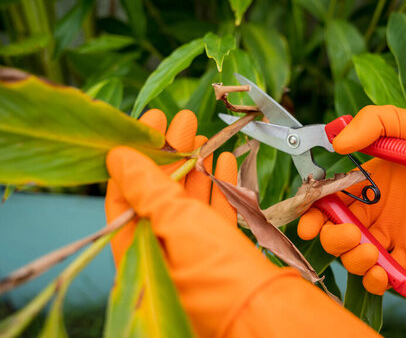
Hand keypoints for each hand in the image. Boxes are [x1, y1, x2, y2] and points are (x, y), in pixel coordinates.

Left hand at [105, 112, 294, 335]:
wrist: (264, 309)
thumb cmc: (213, 270)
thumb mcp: (174, 221)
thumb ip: (146, 187)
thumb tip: (118, 157)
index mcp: (138, 248)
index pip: (126, 193)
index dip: (136, 155)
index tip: (151, 121)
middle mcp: (162, 250)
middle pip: (160, 192)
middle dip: (171, 153)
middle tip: (182, 119)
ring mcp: (193, 250)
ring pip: (190, 199)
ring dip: (196, 165)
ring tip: (202, 135)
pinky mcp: (221, 249)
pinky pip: (215, 211)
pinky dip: (219, 184)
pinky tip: (223, 160)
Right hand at [298, 105, 405, 294]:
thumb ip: (373, 122)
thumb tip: (335, 142)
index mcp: (367, 181)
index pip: (327, 200)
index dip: (313, 214)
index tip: (310, 222)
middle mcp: (375, 210)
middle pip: (336, 233)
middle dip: (332, 239)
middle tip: (349, 233)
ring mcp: (392, 234)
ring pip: (356, 257)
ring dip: (353, 260)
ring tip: (372, 253)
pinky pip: (386, 275)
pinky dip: (377, 281)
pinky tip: (382, 273)